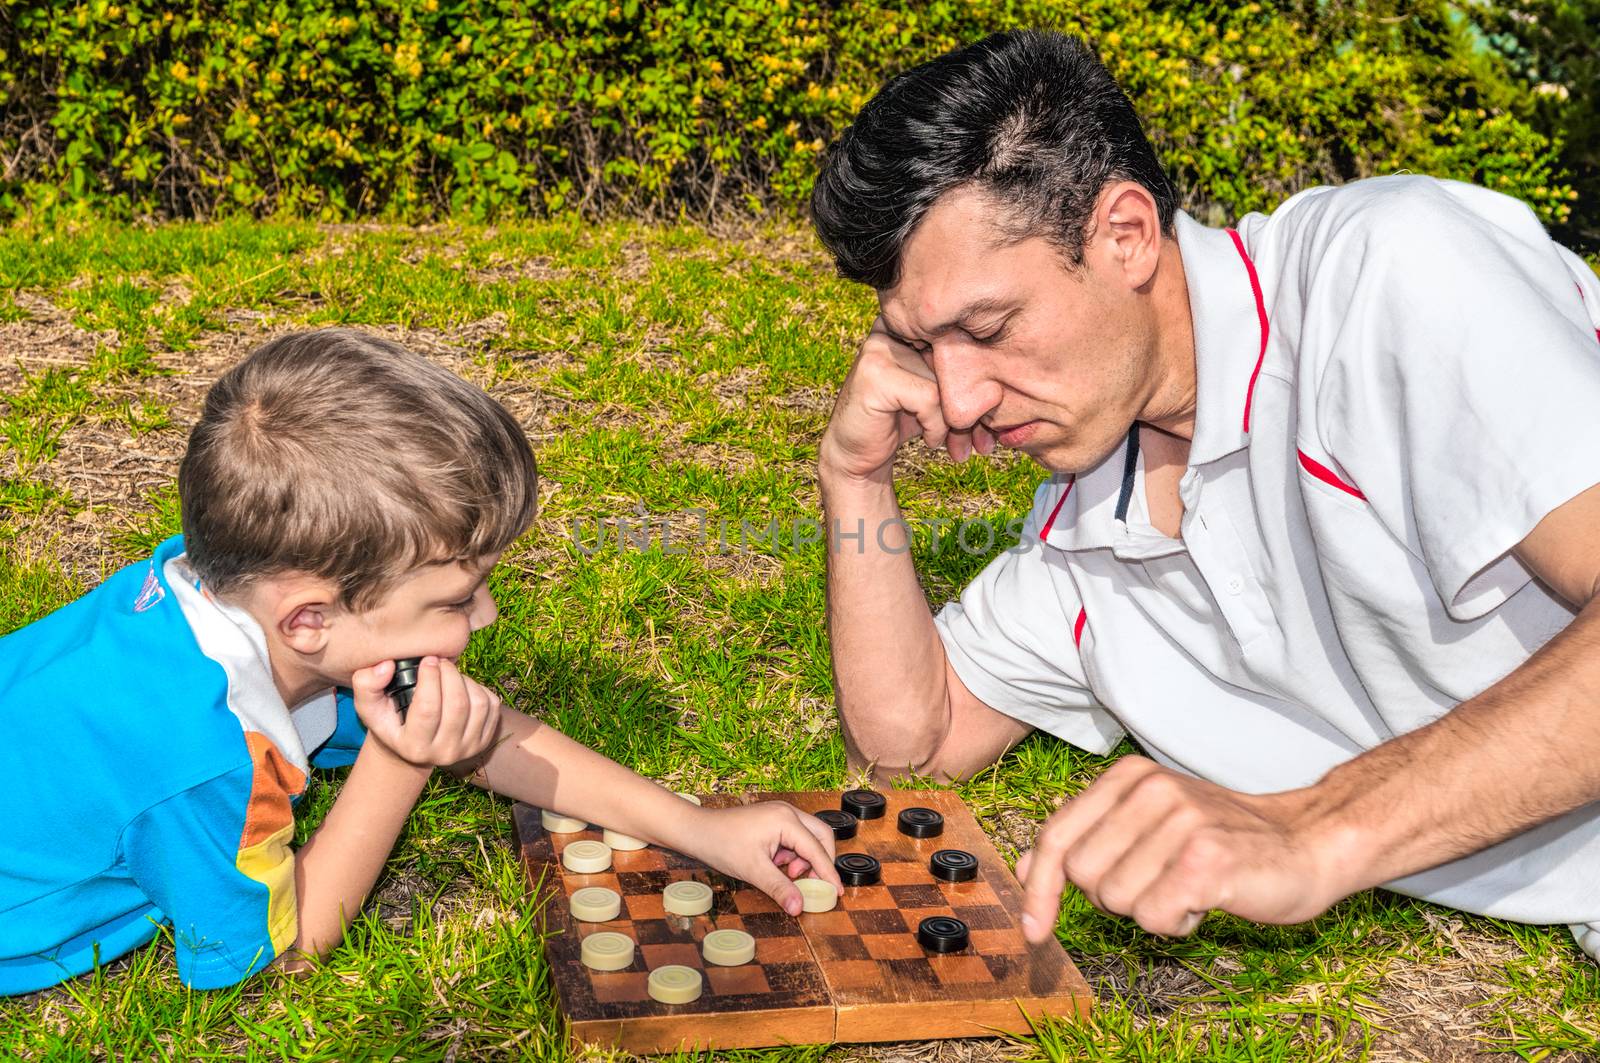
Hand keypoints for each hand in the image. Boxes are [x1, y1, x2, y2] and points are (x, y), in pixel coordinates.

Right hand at [352, 656, 500, 768]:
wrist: (413, 745)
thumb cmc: (391, 721)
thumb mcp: (369, 706)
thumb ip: (366, 684)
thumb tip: (387, 666)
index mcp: (414, 747)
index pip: (428, 710)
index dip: (430, 679)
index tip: (428, 660)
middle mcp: (443, 753)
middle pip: (457, 705)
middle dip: (450, 674)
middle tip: (439, 661)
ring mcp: (468, 748)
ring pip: (478, 703)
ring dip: (465, 680)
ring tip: (449, 673)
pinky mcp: (485, 740)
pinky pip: (492, 705)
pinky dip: (479, 688)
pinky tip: (461, 686)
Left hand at [687, 802, 843, 915]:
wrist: (697, 830)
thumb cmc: (721, 843)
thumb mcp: (753, 870)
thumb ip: (779, 888)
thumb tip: (799, 907)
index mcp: (785, 820)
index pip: (817, 849)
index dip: (828, 873)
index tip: (836, 892)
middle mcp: (788, 812)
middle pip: (821, 836)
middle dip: (821, 862)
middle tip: (814, 884)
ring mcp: (781, 814)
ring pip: (809, 837)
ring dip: (806, 859)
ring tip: (789, 875)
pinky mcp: (774, 820)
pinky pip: (795, 838)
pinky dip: (794, 854)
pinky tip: (779, 866)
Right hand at [818, 318, 997, 484]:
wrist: (858, 457)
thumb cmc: (902, 421)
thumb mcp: (938, 394)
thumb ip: (964, 379)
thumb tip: (998, 392)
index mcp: (909, 323)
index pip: (961, 341)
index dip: (977, 381)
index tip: (988, 418)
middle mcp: (892, 328)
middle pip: (953, 360)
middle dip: (972, 405)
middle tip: (981, 440)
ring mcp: (880, 349)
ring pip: (944, 381)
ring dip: (957, 421)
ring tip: (955, 445)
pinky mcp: (875, 374)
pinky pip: (929, 398)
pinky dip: (936, 426)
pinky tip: (930, 440)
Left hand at [1016, 756, 1343, 942]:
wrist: (1306, 844)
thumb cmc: (1221, 841)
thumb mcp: (1145, 825)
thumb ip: (1087, 839)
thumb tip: (1024, 867)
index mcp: (1128, 776)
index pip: (1056, 836)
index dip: (1038, 888)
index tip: (1035, 929)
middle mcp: (1151, 789)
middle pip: (1081, 875)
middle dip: (1112, 897)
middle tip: (1157, 885)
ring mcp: (1180, 821)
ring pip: (1116, 900)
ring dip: (1149, 911)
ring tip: (1185, 889)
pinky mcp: (1206, 860)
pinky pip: (1153, 918)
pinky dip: (1175, 924)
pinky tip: (1203, 904)